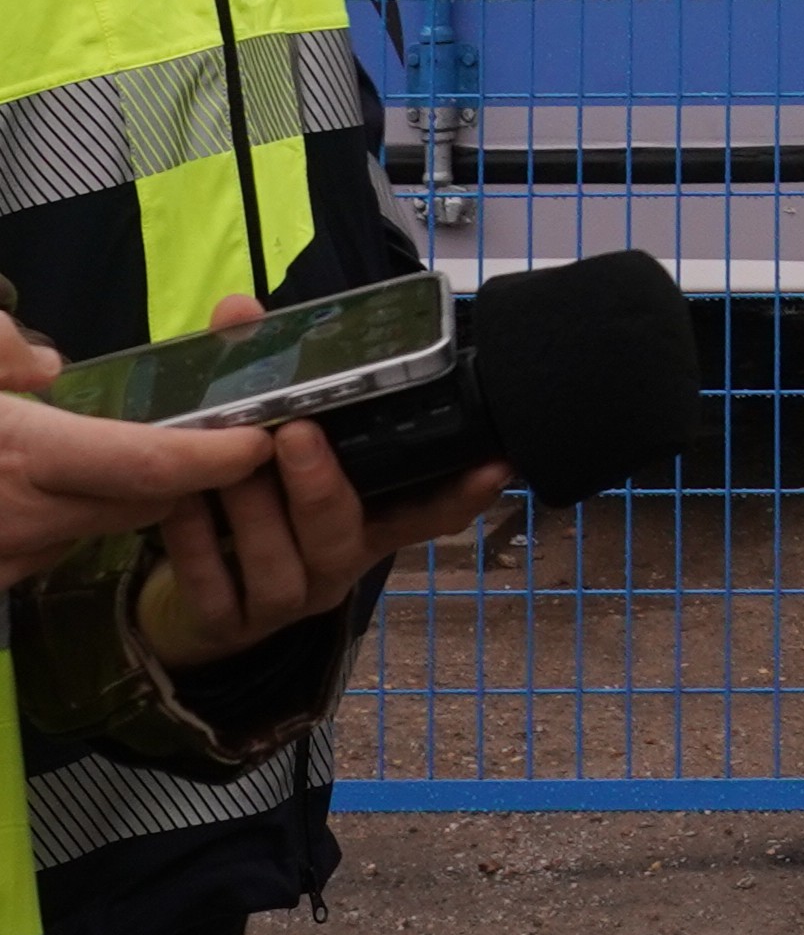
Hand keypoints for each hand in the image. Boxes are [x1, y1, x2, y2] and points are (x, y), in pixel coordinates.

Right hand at [0, 340, 284, 590]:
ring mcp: (4, 558)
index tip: (260, 440)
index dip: (214, 456)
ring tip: (125, 452)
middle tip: (214, 435)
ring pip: (92, 528)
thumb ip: (4, 352)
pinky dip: (64, 519)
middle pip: (139, 502)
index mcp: (25, 454)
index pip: (148, 466)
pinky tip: (50, 488)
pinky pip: (44, 550)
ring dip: (120, 499)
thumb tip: (50, 367)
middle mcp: (24, 517)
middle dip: (185, 475)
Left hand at [129, 296, 508, 673]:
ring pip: (279, 564)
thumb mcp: (271, 445)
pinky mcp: (228, 627)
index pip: (430, 510)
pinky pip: (216, 591)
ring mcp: (286, 601)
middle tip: (295, 433)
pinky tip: (177, 505)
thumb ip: (263, 377)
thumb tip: (238, 307)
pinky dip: (195, 546)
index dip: (462, 491)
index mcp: (369, 519)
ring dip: (248, 511)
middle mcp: (339, 563)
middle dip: (320, 484)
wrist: (199, 598)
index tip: (495, 462)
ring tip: (216, 467)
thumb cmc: (253, 500)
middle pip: (344, 533)